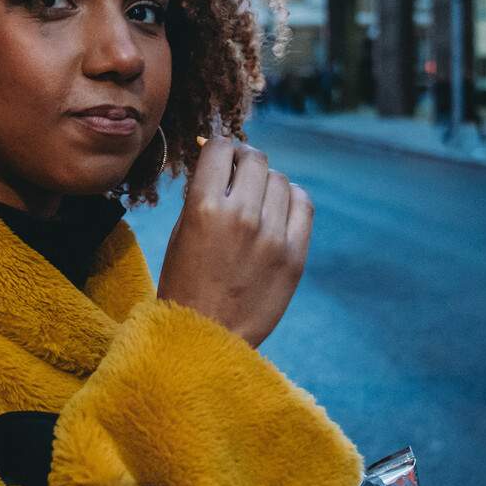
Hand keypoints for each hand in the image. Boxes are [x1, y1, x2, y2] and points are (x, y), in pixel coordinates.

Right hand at [157, 139, 311, 346]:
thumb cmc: (185, 284)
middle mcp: (242, 217)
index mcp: (204, 208)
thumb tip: (221, 160)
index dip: (219, 147)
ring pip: (281, 180)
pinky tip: (279, 210)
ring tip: (257, 199)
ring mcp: (273, 237)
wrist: (205, 338)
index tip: (219, 155)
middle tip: (239, 174)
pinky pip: (304, 205)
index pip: (221, 148)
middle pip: (256, 159)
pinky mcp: (295, 256)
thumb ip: (203, 194)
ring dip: (267, 182)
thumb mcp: (182, 233)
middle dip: (245, 161)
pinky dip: (292, 200)